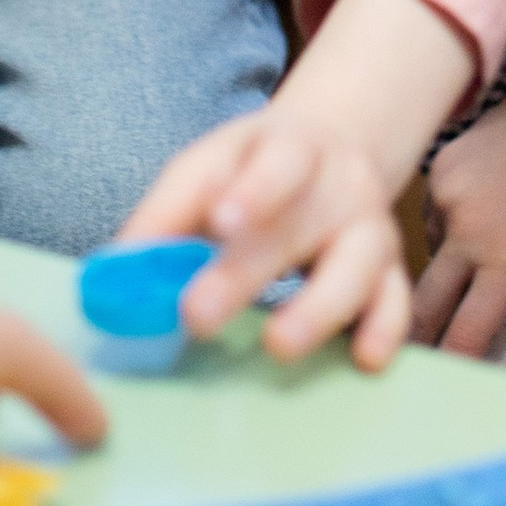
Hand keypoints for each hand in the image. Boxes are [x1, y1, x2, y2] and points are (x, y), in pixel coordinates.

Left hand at [120, 0, 477, 374]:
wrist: (335, 149)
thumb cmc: (252, 172)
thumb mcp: (210, 169)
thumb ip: (164, 218)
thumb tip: (108, 279)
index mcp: (288, 146)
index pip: (275, 162)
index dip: (252, 191)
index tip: (220, 221)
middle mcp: (336, 183)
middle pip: (297, 225)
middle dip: (248, 271)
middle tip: (197, 316)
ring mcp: (369, 226)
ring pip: (357, 263)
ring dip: (319, 307)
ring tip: (277, 346)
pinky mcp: (391, 270)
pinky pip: (397, 301)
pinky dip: (386, 329)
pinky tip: (363, 359)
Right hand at [412, 1, 505, 359]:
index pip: (467, 336)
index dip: (456, 369)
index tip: (448, 394)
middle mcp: (467, 237)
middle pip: (423, 306)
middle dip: (417, 337)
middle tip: (408, 362)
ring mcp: (448, 199)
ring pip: (429, 255)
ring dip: (441, 273)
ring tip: (463, 278)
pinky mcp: (440, 168)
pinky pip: (433, 214)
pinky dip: (446, 228)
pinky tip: (472, 223)